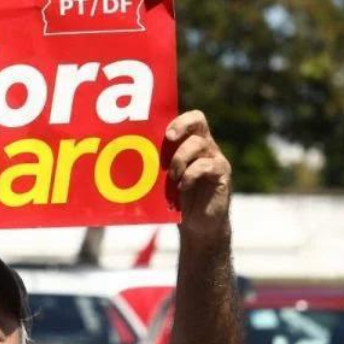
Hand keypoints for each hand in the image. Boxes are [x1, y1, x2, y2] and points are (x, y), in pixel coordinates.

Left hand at [166, 110, 231, 242]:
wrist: (197, 225)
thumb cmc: (176, 199)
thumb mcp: (162, 179)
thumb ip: (154, 165)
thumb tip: (122, 157)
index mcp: (190, 142)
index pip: (190, 118)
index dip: (178, 120)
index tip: (164, 133)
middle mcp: (205, 146)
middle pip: (198, 121)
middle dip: (180, 126)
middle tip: (168, 138)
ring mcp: (214, 159)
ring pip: (198, 144)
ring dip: (180, 158)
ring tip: (172, 176)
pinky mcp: (222, 174)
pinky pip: (206, 165)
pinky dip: (190, 174)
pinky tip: (182, 186)